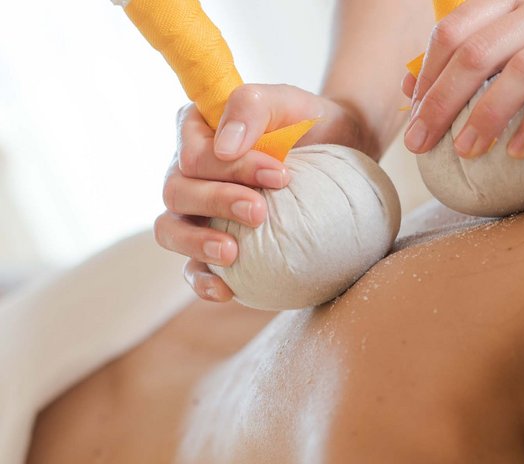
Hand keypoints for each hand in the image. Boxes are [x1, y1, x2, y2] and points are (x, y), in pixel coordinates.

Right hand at [154, 84, 371, 301]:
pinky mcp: (214, 243)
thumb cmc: (310, 122)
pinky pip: (192, 268)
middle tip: (259, 212)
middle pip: (177, 192)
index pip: (193, 153)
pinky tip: (226, 292)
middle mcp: (188, 171)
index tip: (280, 174)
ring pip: (171, 230)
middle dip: (216, 203)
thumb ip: (251, 106)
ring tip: (231, 254)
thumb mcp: (290, 101)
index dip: (230, 168)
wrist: (343, 149)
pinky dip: (202, 282)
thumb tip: (223, 146)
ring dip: (196, 244)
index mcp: (196, 131)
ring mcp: (197, 211)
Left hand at [401, 0, 523, 159]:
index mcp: (520, 1)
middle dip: (444, 99)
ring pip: (522, 68)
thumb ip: (476, 71)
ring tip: (467, 151)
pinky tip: (519, 151)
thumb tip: (414, 92)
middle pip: (481, 49)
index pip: (458, 28)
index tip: (414, 117)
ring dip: (487, 114)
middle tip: (422, 143)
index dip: (429, 73)